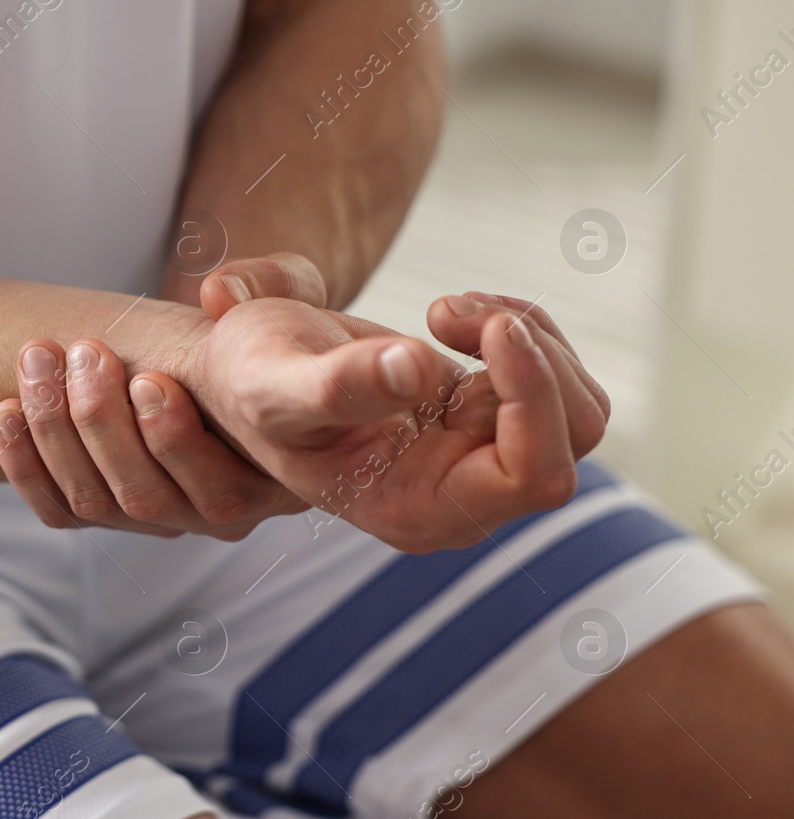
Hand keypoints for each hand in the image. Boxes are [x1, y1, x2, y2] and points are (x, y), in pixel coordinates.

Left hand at [0, 256, 325, 538]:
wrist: (230, 349)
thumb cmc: (269, 327)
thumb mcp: (290, 296)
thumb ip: (276, 285)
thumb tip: (218, 291)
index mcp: (274, 479)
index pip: (218, 489)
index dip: (174, 438)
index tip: (146, 376)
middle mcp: (221, 515)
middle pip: (147, 498)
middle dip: (102, 423)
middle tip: (85, 351)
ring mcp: (162, 518)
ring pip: (95, 501)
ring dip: (56, 431)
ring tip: (39, 358)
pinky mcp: (111, 510)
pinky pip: (57, 510)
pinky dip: (24, 466)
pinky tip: (6, 411)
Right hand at [189, 263, 608, 552]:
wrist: (242, 373)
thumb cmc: (248, 384)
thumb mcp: (274, 381)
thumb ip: (337, 386)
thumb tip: (413, 372)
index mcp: (419, 511)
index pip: (536, 476)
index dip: (535, 397)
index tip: (491, 327)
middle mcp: (462, 497)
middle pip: (574, 436)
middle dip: (530, 354)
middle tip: (445, 307)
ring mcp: (479, 458)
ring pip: (577, 406)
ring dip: (527, 334)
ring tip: (445, 307)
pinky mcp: (485, 419)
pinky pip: (550, 376)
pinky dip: (516, 327)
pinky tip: (450, 315)